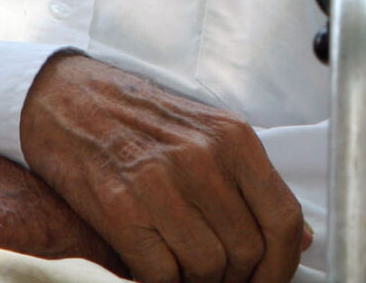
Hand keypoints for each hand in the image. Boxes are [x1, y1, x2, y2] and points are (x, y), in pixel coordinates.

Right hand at [19, 52, 309, 282]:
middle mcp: (204, 157)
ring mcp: (161, 182)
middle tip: (219, 278)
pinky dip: (162, 282)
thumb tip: (298, 238)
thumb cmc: (141, 119)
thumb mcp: (209, 134)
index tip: (271, 280)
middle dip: (236, 278)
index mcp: (234, 138)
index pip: (283, 218)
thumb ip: (253, 185)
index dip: (283, 264)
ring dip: (198, 282)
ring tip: (184, 271)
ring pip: (206, 267)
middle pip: (246, 251)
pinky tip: (155, 270)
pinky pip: (160, 273)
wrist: (68, 101)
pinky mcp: (121, 207)